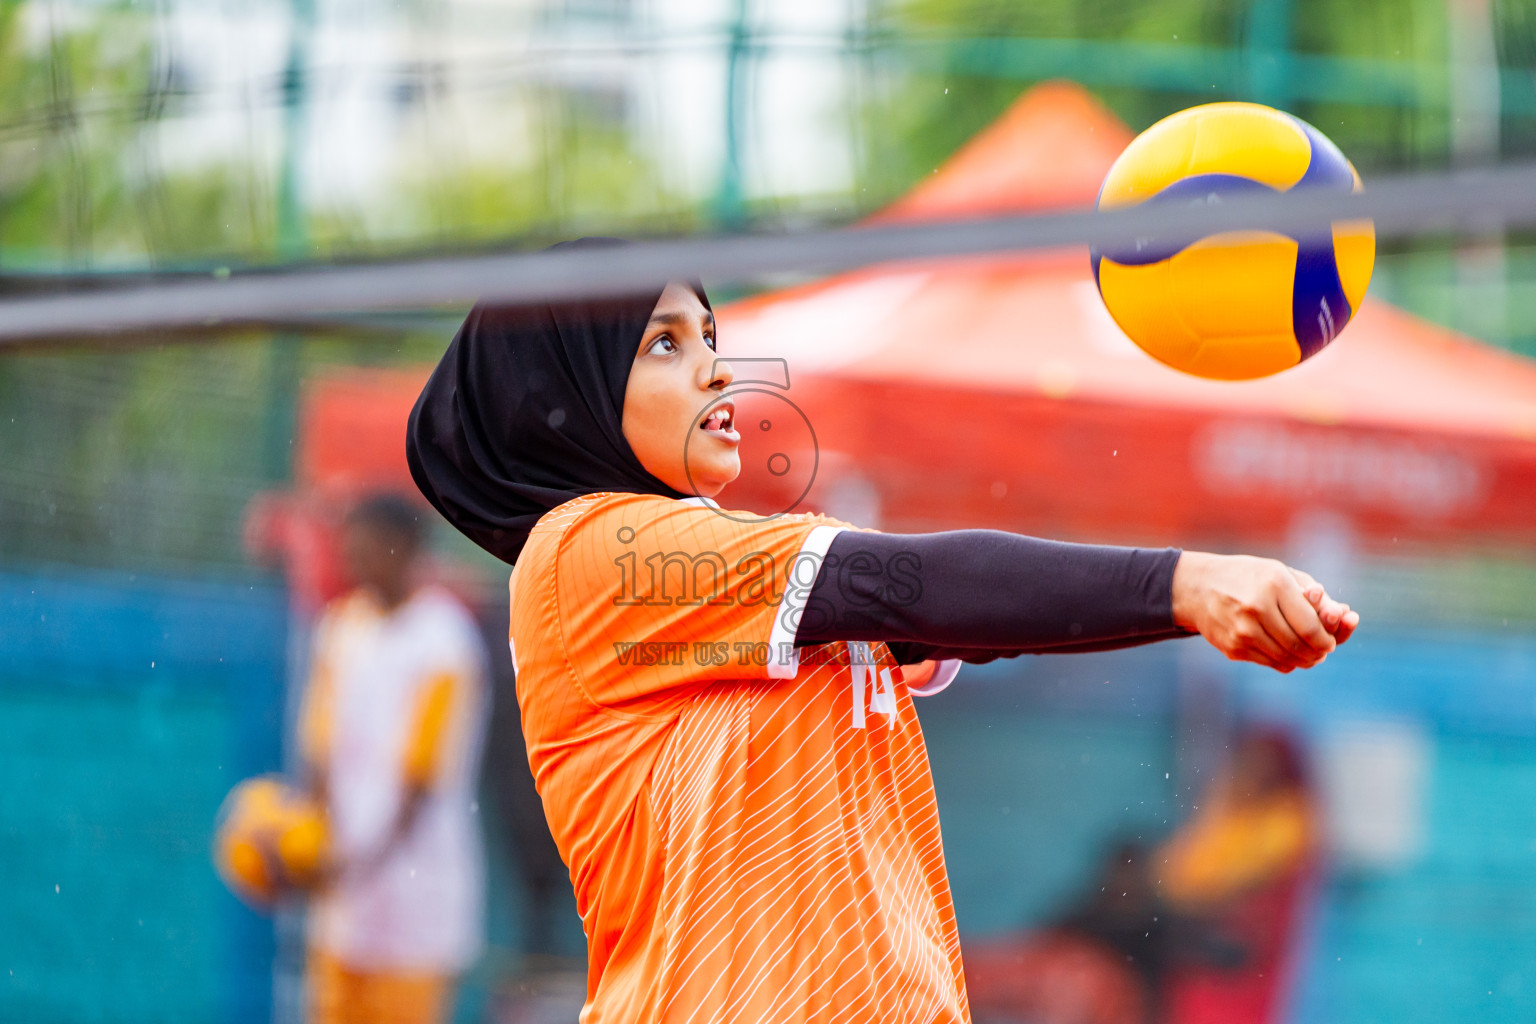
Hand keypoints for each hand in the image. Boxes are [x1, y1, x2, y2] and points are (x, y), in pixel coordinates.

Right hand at [1171, 551, 1359, 672]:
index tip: (1331, 641)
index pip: (1311, 626)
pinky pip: (1271, 662)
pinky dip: (1286, 661)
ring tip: (1309, 653)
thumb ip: (1314, 595)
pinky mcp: (1233, 648)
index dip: (1328, 639)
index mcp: (1273, 585)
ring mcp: (1242, 631)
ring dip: (1305, 659)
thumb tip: (1346, 617)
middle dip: (1318, 652)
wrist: (1199, 588)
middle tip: (1323, 650)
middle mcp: (1256, 608)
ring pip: (1287, 658)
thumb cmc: (1250, 578)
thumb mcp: (1282, 575)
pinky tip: (1287, 652)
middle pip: (1300, 645)